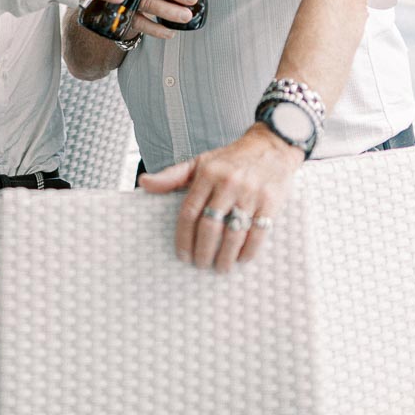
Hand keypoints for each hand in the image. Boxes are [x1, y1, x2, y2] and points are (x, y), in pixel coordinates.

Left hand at [139, 123, 300, 270]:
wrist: (271, 146)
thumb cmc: (230, 159)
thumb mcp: (200, 162)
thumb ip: (172, 176)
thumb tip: (144, 182)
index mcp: (208, 174)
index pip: (189, 212)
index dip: (183, 238)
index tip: (182, 256)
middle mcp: (228, 183)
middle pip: (210, 226)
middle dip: (203, 251)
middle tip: (200, 265)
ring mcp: (250, 193)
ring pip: (233, 234)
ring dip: (225, 257)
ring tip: (220, 268)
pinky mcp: (271, 202)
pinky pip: (258, 233)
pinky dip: (248, 251)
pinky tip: (241, 259)